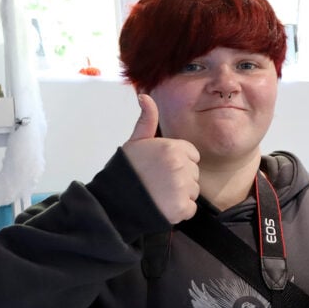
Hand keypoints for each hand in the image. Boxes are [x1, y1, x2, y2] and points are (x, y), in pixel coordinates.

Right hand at [122, 94, 200, 223]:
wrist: (114, 202)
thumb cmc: (126, 171)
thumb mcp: (135, 142)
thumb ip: (147, 120)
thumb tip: (144, 96)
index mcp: (173, 148)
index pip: (192, 155)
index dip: (178, 162)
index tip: (160, 168)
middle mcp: (180, 166)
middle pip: (194, 173)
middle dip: (180, 179)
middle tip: (157, 183)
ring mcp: (182, 188)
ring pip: (193, 191)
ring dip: (180, 195)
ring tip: (158, 195)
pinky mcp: (182, 208)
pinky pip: (190, 209)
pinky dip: (180, 211)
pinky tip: (163, 207)